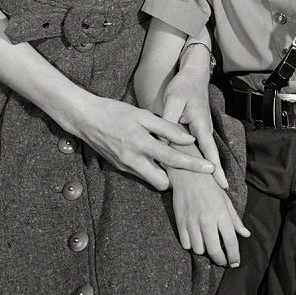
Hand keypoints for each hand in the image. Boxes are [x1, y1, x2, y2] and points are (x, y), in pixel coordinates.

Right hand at [75, 95, 214, 190]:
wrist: (86, 119)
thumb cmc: (115, 112)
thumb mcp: (142, 114)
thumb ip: (166, 127)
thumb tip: (188, 138)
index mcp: (141, 144)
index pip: (173, 159)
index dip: (193, 165)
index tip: (209, 169)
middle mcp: (133, 160)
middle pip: (162, 182)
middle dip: (176, 178)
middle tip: (186, 167)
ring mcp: (125, 166)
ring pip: (151, 180)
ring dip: (163, 174)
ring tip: (171, 160)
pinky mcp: (119, 168)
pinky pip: (140, 174)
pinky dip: (150, 168)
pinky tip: (154, 156)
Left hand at [163, 58, 226, 189]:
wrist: (193, 74)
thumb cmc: (183, 87)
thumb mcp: (173, 101)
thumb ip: (169, 122)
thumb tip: (164, 143)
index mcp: (201, 125)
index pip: (210, 152)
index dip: (215, 169)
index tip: (222, 185)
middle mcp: (205, 130)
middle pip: (211, 158)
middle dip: (215, 176)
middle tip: (219, 195)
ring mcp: (203, 130)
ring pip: (206, 154)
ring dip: (209, 170)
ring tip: (211, 190)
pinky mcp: (197, 130)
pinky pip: (200, 149)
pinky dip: (201, 161)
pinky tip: (198, 172)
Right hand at [171, 170, 249, 265]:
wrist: (189, 175)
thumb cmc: (210, 187)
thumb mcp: (226, 201)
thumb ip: (235, 220)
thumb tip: (246, 234)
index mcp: (221, 214)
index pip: (231, 241)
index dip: (234, 255)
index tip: (234, 262)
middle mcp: (207, 220)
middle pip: (214, 250)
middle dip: (220, 260)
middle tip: (222, 261)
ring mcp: (192, 222)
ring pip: (199, 249)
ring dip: (204, 251)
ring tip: (208, 245)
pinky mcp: (180, 222)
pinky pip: (186, 244)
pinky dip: (191, 245)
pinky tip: (195, 239)